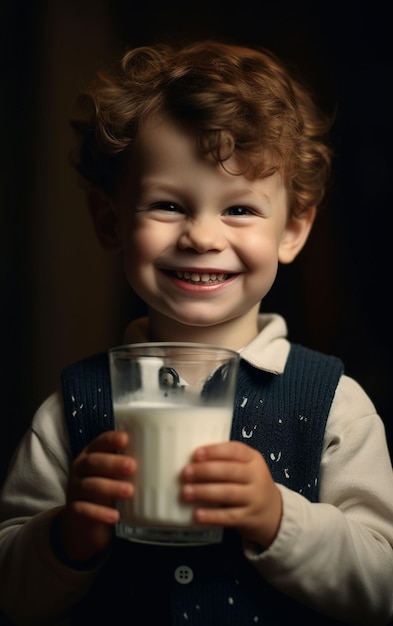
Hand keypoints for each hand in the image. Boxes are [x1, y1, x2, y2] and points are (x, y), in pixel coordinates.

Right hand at [55, 430, 135, 564]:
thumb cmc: (106, 491)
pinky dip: (99, 513)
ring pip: (89, 485)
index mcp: (91, 455)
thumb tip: (168, 457)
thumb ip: (131, 465)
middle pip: (92, 462)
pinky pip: (83, 510)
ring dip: (110, 487)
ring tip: (130, 491)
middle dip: (112, 463)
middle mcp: (80, 470)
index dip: (110, 439)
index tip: (126, 439)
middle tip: (133, 466)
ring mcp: (75, 490)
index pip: (98, 443)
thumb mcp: (115, 475)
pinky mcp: (73, 511)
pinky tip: (115, 517)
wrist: (83, 525)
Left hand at [181, 441, 281, 547]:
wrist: (273, 513)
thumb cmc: (249, 485)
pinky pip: (229, 516)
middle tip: (185, 473)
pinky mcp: (250, 518)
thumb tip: (191, 462)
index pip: (235, 450)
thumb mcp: (245, 468)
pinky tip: (197, 515)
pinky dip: (212, 516)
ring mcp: (255, 498)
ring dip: (204, 492)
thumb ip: (224, 462)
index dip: (215, 451)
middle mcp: (257, 477)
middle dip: (205, 471)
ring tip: (186, 492)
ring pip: (228, 493)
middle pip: (230, 471)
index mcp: (253, 459)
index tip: (196, 454)